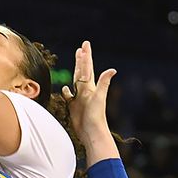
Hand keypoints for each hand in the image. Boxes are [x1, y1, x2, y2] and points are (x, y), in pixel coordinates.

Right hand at [61, 41, 117, 161]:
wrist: (92, 132)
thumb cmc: (96, 116)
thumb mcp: (99, 97)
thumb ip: (104, 82)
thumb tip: (112, 69)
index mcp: (90, 86)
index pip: (87, 68)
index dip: (85, 56)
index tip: (85, 45)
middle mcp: (85, 91)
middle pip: (82, 71)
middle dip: (81, 60)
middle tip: (81, 48)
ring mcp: (79, 98)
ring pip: (76, 81)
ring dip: (75, 71)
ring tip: (76, 64)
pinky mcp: (74, 107)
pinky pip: (69, 96)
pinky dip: (67, 91)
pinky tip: (65, 89)